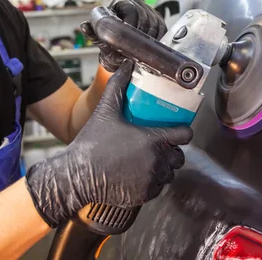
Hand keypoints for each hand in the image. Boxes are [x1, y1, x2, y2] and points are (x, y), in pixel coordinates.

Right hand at [24, 61, 191, 227]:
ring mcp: (152, 181)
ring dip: (164, 167)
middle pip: (179, 157)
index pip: (184, 135)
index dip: (183, 131)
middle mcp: (157, 162)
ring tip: (150, 160)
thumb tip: (127, 65)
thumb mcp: (106, 110)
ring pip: (169, 174)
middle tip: (161, 145)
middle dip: (173, 151)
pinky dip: (153, 182)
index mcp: (154, 140)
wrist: (77, 175)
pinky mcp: (144, 196)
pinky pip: (158, 188)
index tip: (179, 129)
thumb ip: (118, 86)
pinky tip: (141, 174)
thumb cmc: (92, 143)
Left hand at [81, 0, 166, 71]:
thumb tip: (85, 26)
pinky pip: (162, 28)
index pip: (131, 10)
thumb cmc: (109, 43)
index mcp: (120, 2)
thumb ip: (92, 33)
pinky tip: (151, 47)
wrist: (120, 51)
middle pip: (145, 16)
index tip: (128, 39)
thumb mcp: (100, 40)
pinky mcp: (158, 19)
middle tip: (136, 47)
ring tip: (143, 49)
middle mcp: (135, 2)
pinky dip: (158, 38)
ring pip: (155, 22)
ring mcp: (148, 10)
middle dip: (141, 34)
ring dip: (150, 37)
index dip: (131, 25)